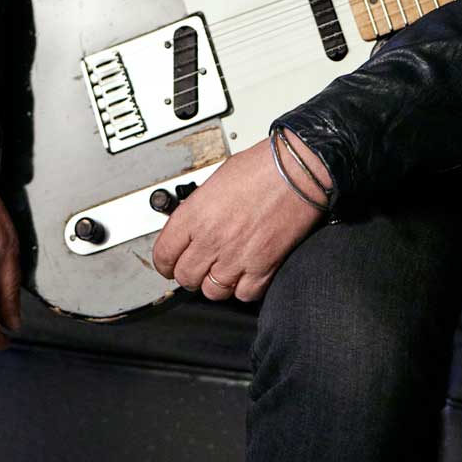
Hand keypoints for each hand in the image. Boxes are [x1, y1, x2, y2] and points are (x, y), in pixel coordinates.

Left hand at [151, 134, 329, 301]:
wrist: (297, 171)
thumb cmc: (261, 167)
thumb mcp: (216, 181)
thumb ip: (199, 209)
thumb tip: (193, 225)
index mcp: (195, 215)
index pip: (164, 254)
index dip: (165, 262)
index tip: (169, 263)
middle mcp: (212, 239)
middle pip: (186, 277)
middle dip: (190, 273)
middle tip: (198, 264)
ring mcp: (237, 257)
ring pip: (213, 291)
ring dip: (216, 282)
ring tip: (223, 268)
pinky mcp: (263, 268)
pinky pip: (244, 294)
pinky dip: (243, 287)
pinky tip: (246, 272)